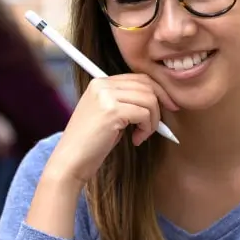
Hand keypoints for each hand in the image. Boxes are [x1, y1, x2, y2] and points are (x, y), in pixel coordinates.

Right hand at [45, 74, 177, 184]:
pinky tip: (136, 140)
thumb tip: (159, 99)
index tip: (169, 106)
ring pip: (149, 100)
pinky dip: (147, 129)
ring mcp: (106, 96)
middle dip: (160, 105)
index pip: (139, 78)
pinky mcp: (111, 111)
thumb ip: (127, 101)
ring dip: (152, 121)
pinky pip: (144, 114)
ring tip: (141, 135)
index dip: (158, 91)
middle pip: (147, 85)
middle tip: (159, 125)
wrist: (71, 161)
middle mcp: (102, 85)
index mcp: (100, 82)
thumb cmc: (91, 143)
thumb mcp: (108, 115)